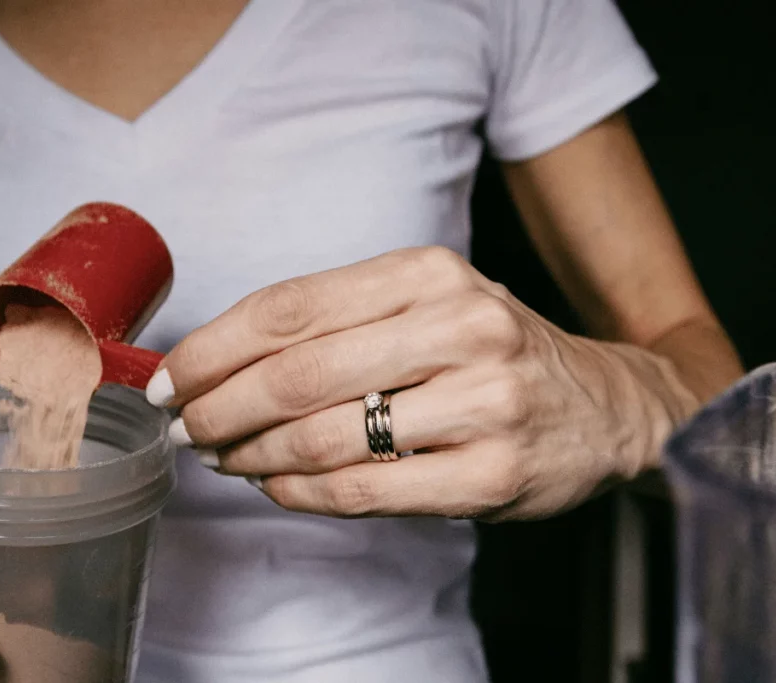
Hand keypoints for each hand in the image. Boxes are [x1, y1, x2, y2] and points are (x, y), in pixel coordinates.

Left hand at [148, 247, 697, 520]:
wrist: (604, 406)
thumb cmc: (490, 352)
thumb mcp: (425, 304)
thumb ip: (335, 322)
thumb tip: (219, 362)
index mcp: (428, 272)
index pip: (289, 306)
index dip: (213, 347)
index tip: (172, 378)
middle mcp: (460, 326)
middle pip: (296, 373)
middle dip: (219, 408)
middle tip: (186, 428)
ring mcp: (483, 402)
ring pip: (325, 436)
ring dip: (253, 456)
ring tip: (225, 459)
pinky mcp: (492, 474)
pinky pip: (366, 490)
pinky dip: (303, 494)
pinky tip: (277, 487)